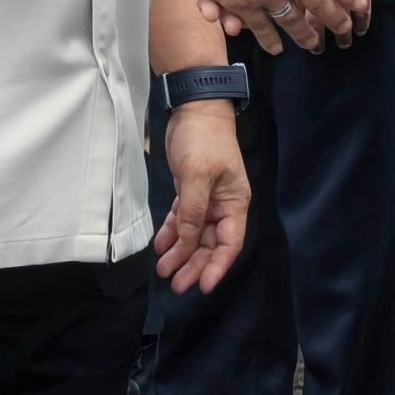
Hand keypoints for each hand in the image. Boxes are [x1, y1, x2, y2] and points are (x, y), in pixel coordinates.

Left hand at [155, 104, 249, 293]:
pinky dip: (172, 233)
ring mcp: (206, 199)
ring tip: (163, 270)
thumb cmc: (203, 140)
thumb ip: (193, 212)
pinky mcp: (190, 190)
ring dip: (180, 252)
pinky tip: (160, 246)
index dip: (218, 266)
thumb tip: (189, 242)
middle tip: (175, 285)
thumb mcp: (197, 176)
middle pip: (210, 244)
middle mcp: (222, 205)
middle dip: (194, 264)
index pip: (230, 243)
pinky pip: (182, 219)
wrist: (194, 108)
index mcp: (234, 203)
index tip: (203, 286)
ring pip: (194, 235)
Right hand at [178, 0, 366, 54]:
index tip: (357, 5)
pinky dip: (271, 38)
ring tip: (314, 43)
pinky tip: (278, 47)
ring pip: (293, 19)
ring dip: (305, 34)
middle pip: (318, 2)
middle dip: (334, 19)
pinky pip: (262, 26)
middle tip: (344, 30)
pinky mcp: (242, 3)